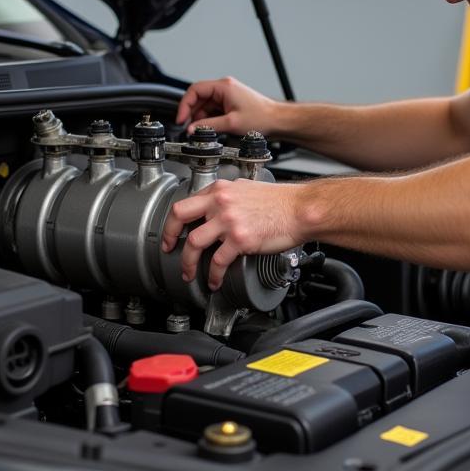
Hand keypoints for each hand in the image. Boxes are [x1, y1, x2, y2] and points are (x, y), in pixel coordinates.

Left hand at [161, 179, 303, 289]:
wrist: (301, 210)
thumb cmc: (281, 201)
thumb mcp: (246, 189)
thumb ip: (227, 198)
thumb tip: (215, 209)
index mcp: (220, 189)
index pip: (186, 202)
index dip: (174, 221)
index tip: (172, 232)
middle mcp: (221, 202)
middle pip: (180, 217)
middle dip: (168, 236)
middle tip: (168, 250)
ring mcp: (229, 221)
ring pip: (194, 243)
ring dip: (188, 263)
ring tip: (189, 274)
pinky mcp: (240, 239)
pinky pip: (217, 261)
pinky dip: (213, 275)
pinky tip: (214, 281)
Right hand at [175, 76, 279, 136]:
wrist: (276, 120)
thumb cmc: (261, 117)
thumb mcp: (231, 123)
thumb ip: (208, 126)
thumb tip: (192, 129)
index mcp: (223, 86)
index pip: (194, 90)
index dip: (184, 105)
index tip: (181, 118)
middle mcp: (224, 87)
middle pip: (199, 99)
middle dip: (193, 115)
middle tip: (191, 129)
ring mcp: (227, 95)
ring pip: (206, 106)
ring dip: (203, 119)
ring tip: (206, 131)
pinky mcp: (230, 103)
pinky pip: (214, 110)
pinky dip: (211, 119)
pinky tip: (214, 128)